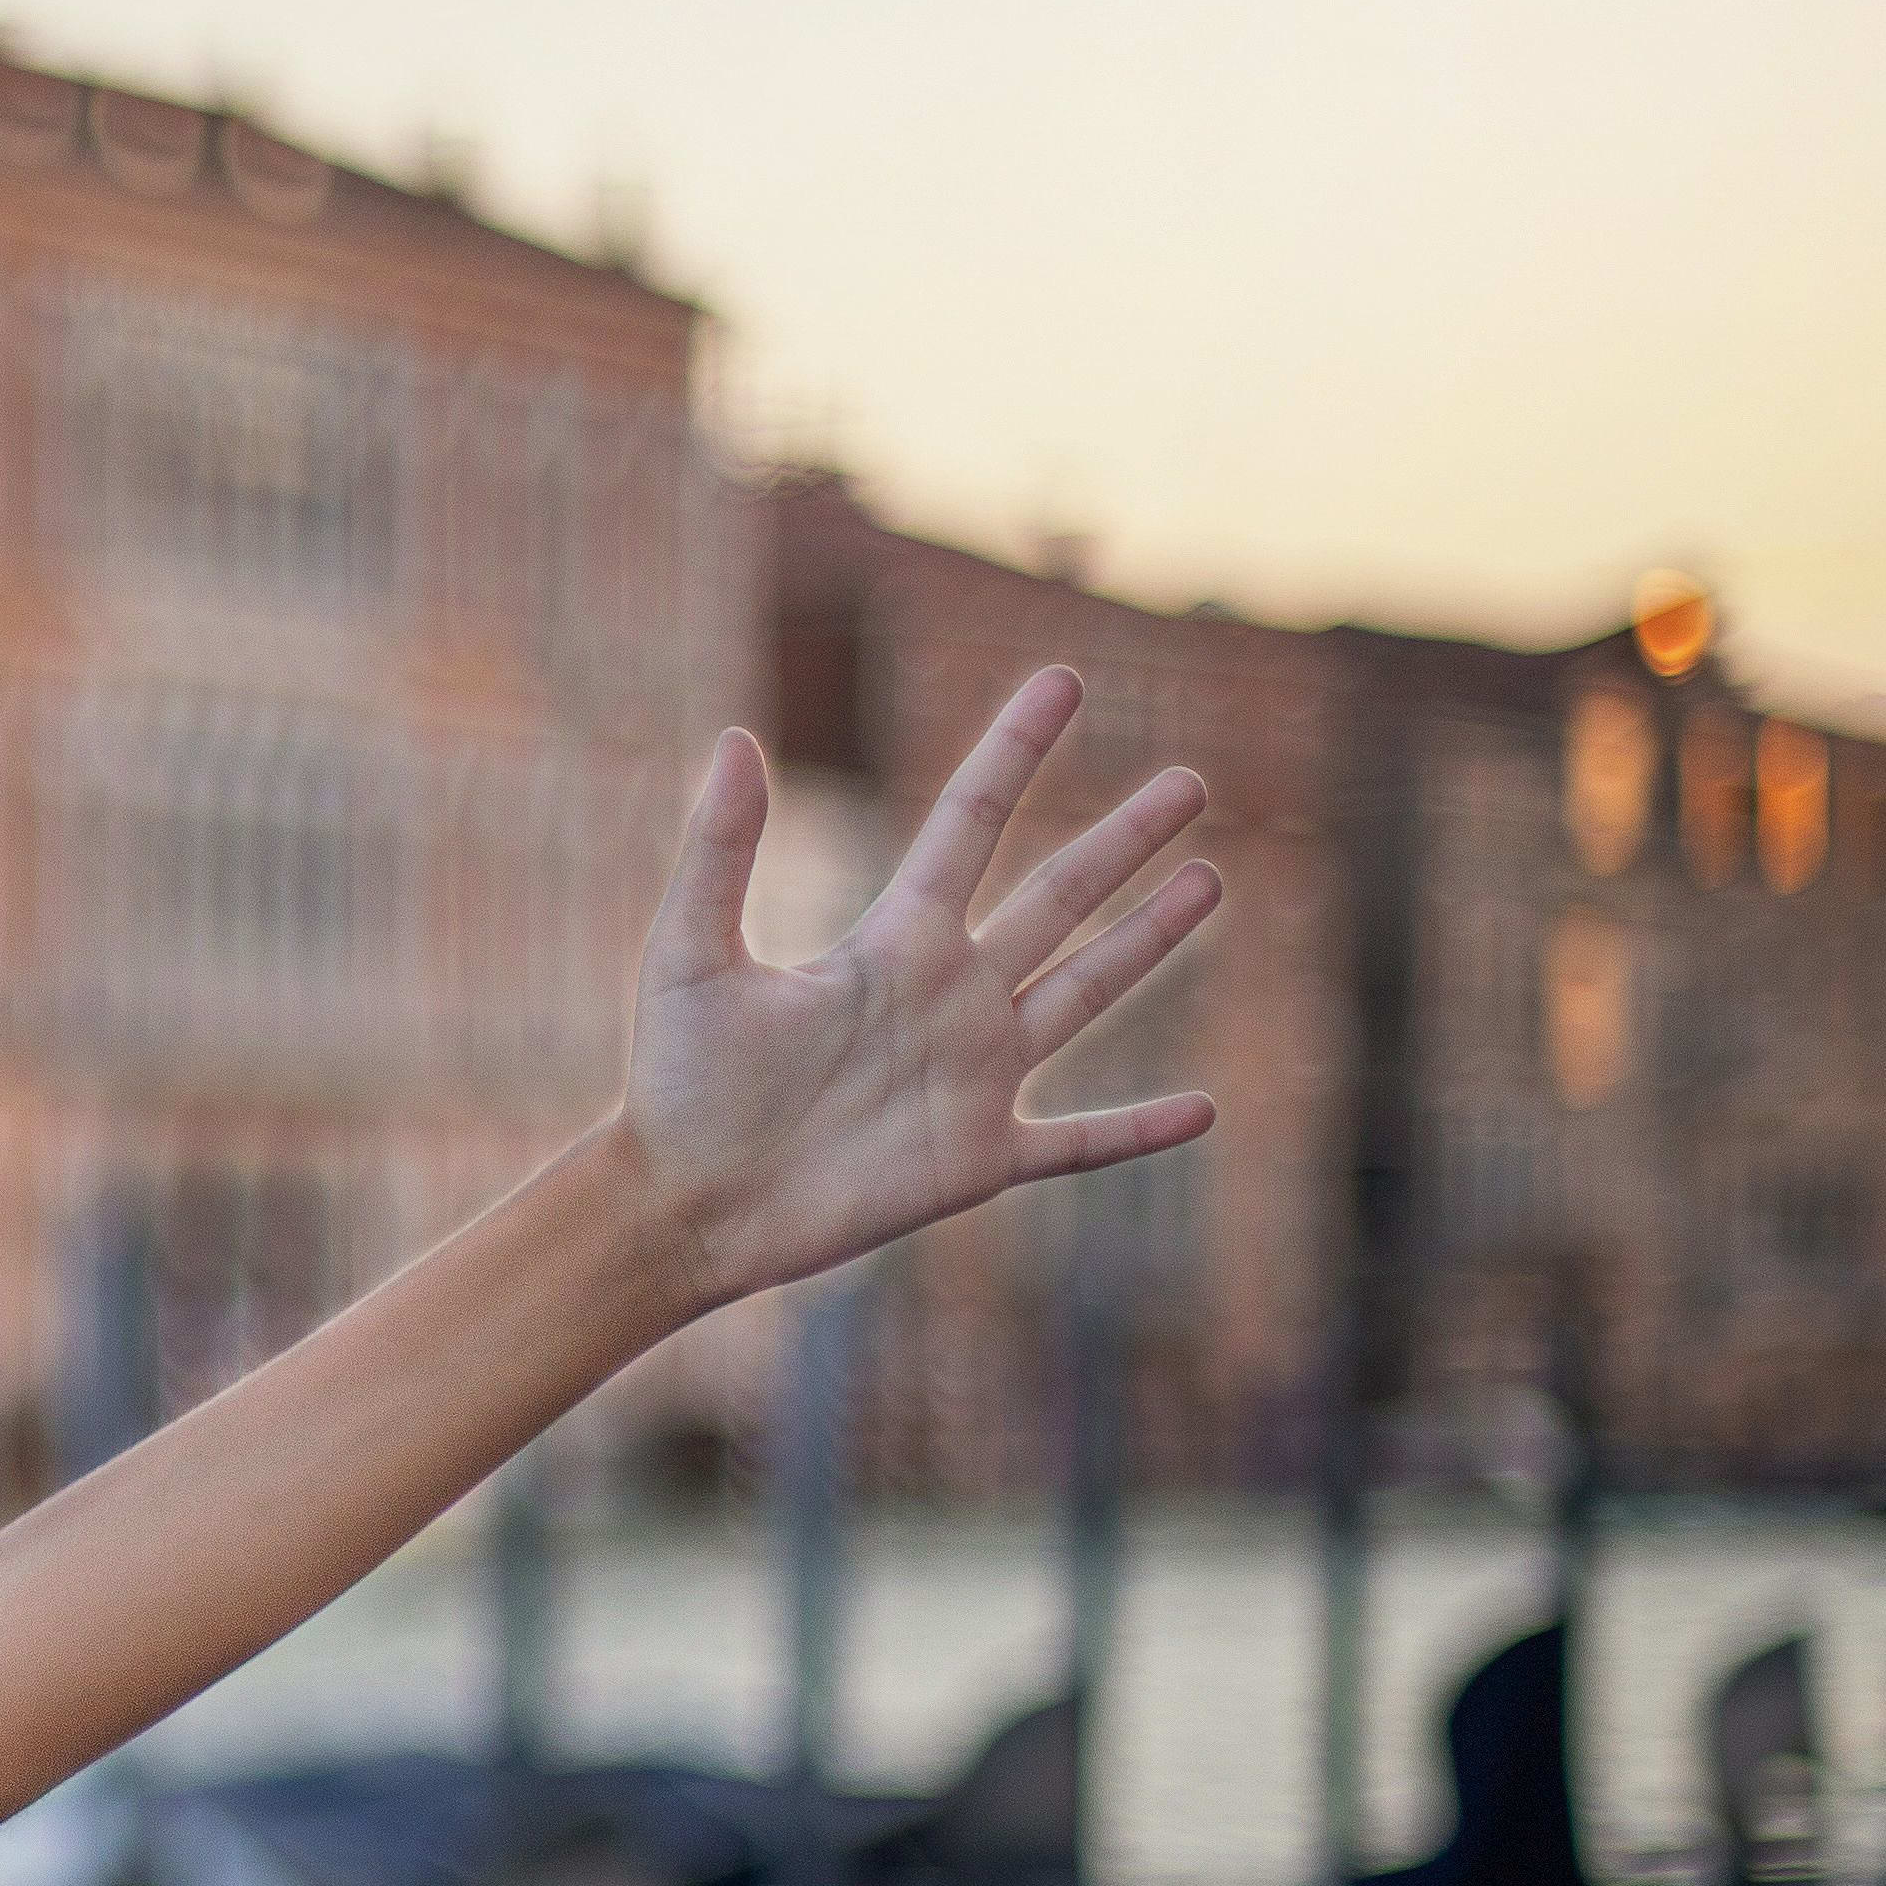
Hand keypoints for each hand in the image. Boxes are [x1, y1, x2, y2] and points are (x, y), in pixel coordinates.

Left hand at [619, 667, 1219, 1309]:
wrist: (685, 1204)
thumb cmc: (676, 1082)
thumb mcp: (691, 954)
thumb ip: (718, 851)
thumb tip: (736, 738)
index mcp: (891, 943)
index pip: (971, 823)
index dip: (1015, 751)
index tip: (1062, 680)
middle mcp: (947, 997)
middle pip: (1058, 898)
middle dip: (1123, 841)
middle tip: (1188, 783)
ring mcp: (972, 1078)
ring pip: (1084, 994)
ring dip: (1147, 942)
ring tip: (1209, 881)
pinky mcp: (978, 1160)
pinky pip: (1078, 1142)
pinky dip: (1136, 1130)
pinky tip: (1204, 1109)